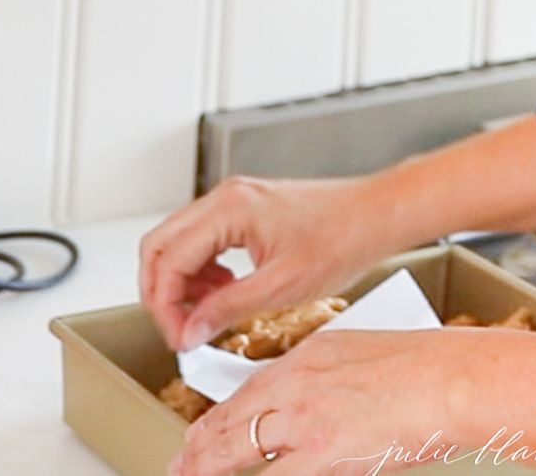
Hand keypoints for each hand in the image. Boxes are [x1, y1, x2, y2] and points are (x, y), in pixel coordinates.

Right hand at [139, 176, 403, 350]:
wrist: (376, 214)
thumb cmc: (343, 239)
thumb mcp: (283, 287)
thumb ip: (228, 308)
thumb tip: (191, 330)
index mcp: (228, 210)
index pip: (169, 259)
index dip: (166, 305)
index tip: (178, 337)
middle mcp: (222, 198)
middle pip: (159, 245)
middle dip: (161, 292)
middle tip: (177, 328)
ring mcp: (230, 201)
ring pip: (176, 243)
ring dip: (180, 282)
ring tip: (204, 315)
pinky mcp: (240, 210)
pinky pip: (200, 241)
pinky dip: (200, 271)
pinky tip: (223, 293)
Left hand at [170, 329, 535, 475]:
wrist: (456, 379)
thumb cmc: (425, 366)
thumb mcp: (355, 353)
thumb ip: (319, 376)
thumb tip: (300, 400)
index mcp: (302, 360)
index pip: (242, 395)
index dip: (213, 422)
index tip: (197, 437)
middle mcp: (293, 387)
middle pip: (228, 422)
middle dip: (196, 449)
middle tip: (178, 466)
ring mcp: (304, 422)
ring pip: (237, 449)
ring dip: (208, 468)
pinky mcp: (324, 454)